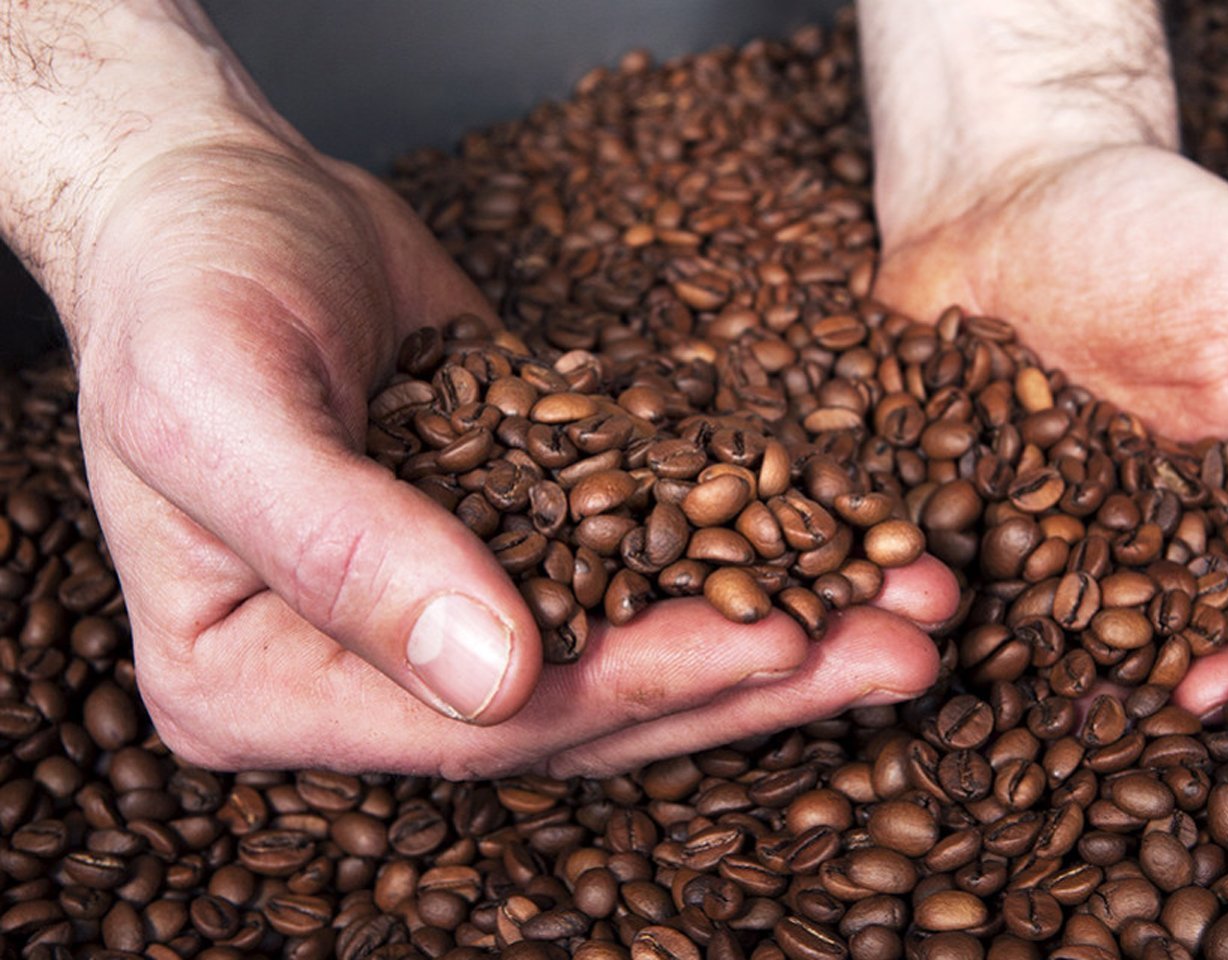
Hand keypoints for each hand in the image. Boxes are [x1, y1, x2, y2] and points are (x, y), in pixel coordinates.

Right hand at [63, 133, 957, 776]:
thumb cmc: (185, 289)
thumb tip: (492, 676)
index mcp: (256, 686)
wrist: (216, 202)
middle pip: (579, 710)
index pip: (473, 728)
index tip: (776, 642)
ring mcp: (440, 619)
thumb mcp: (223, 403)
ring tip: (911, 605)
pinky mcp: (510, 546)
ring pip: (627, 648)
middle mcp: (358, 680)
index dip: (633, 687)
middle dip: (749, 676)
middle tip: (903, 646)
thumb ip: (339, 544)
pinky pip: (633, 564)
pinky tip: (839, 539)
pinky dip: (736, 550)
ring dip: (778, 628)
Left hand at [875, 144, 1227, 712]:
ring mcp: (1047, 540)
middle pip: (1164, 651)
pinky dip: (942, 616)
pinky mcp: (958, 521)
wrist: (1008, 191)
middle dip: (1147, 699)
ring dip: (1041, 683)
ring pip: (1054, 643)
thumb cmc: (1167, 228)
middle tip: (1111, 722)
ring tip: (1015, 712)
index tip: (1216, 688)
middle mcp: (1151, 543)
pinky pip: (952, 585)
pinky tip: (923, 635)